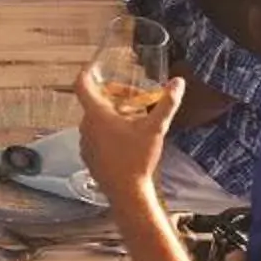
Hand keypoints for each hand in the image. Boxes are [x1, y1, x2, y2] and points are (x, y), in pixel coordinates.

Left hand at [72, 62, 182, 201]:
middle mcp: (86, 126)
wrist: (127, 192)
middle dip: (116, 97)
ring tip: (136, 121)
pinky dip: (108, 131)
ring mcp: (84, 142)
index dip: (88, 72)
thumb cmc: (137, 159)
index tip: (96, 67)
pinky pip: (96, 135)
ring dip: (114, 115)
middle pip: (96, 101)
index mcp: (97, 114)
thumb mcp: (155, 128)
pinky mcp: (88, 155)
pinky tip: (127, 140)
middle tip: (137, 101)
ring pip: (96, 119)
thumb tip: (178, 82)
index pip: (82, 84)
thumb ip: (167, 103)